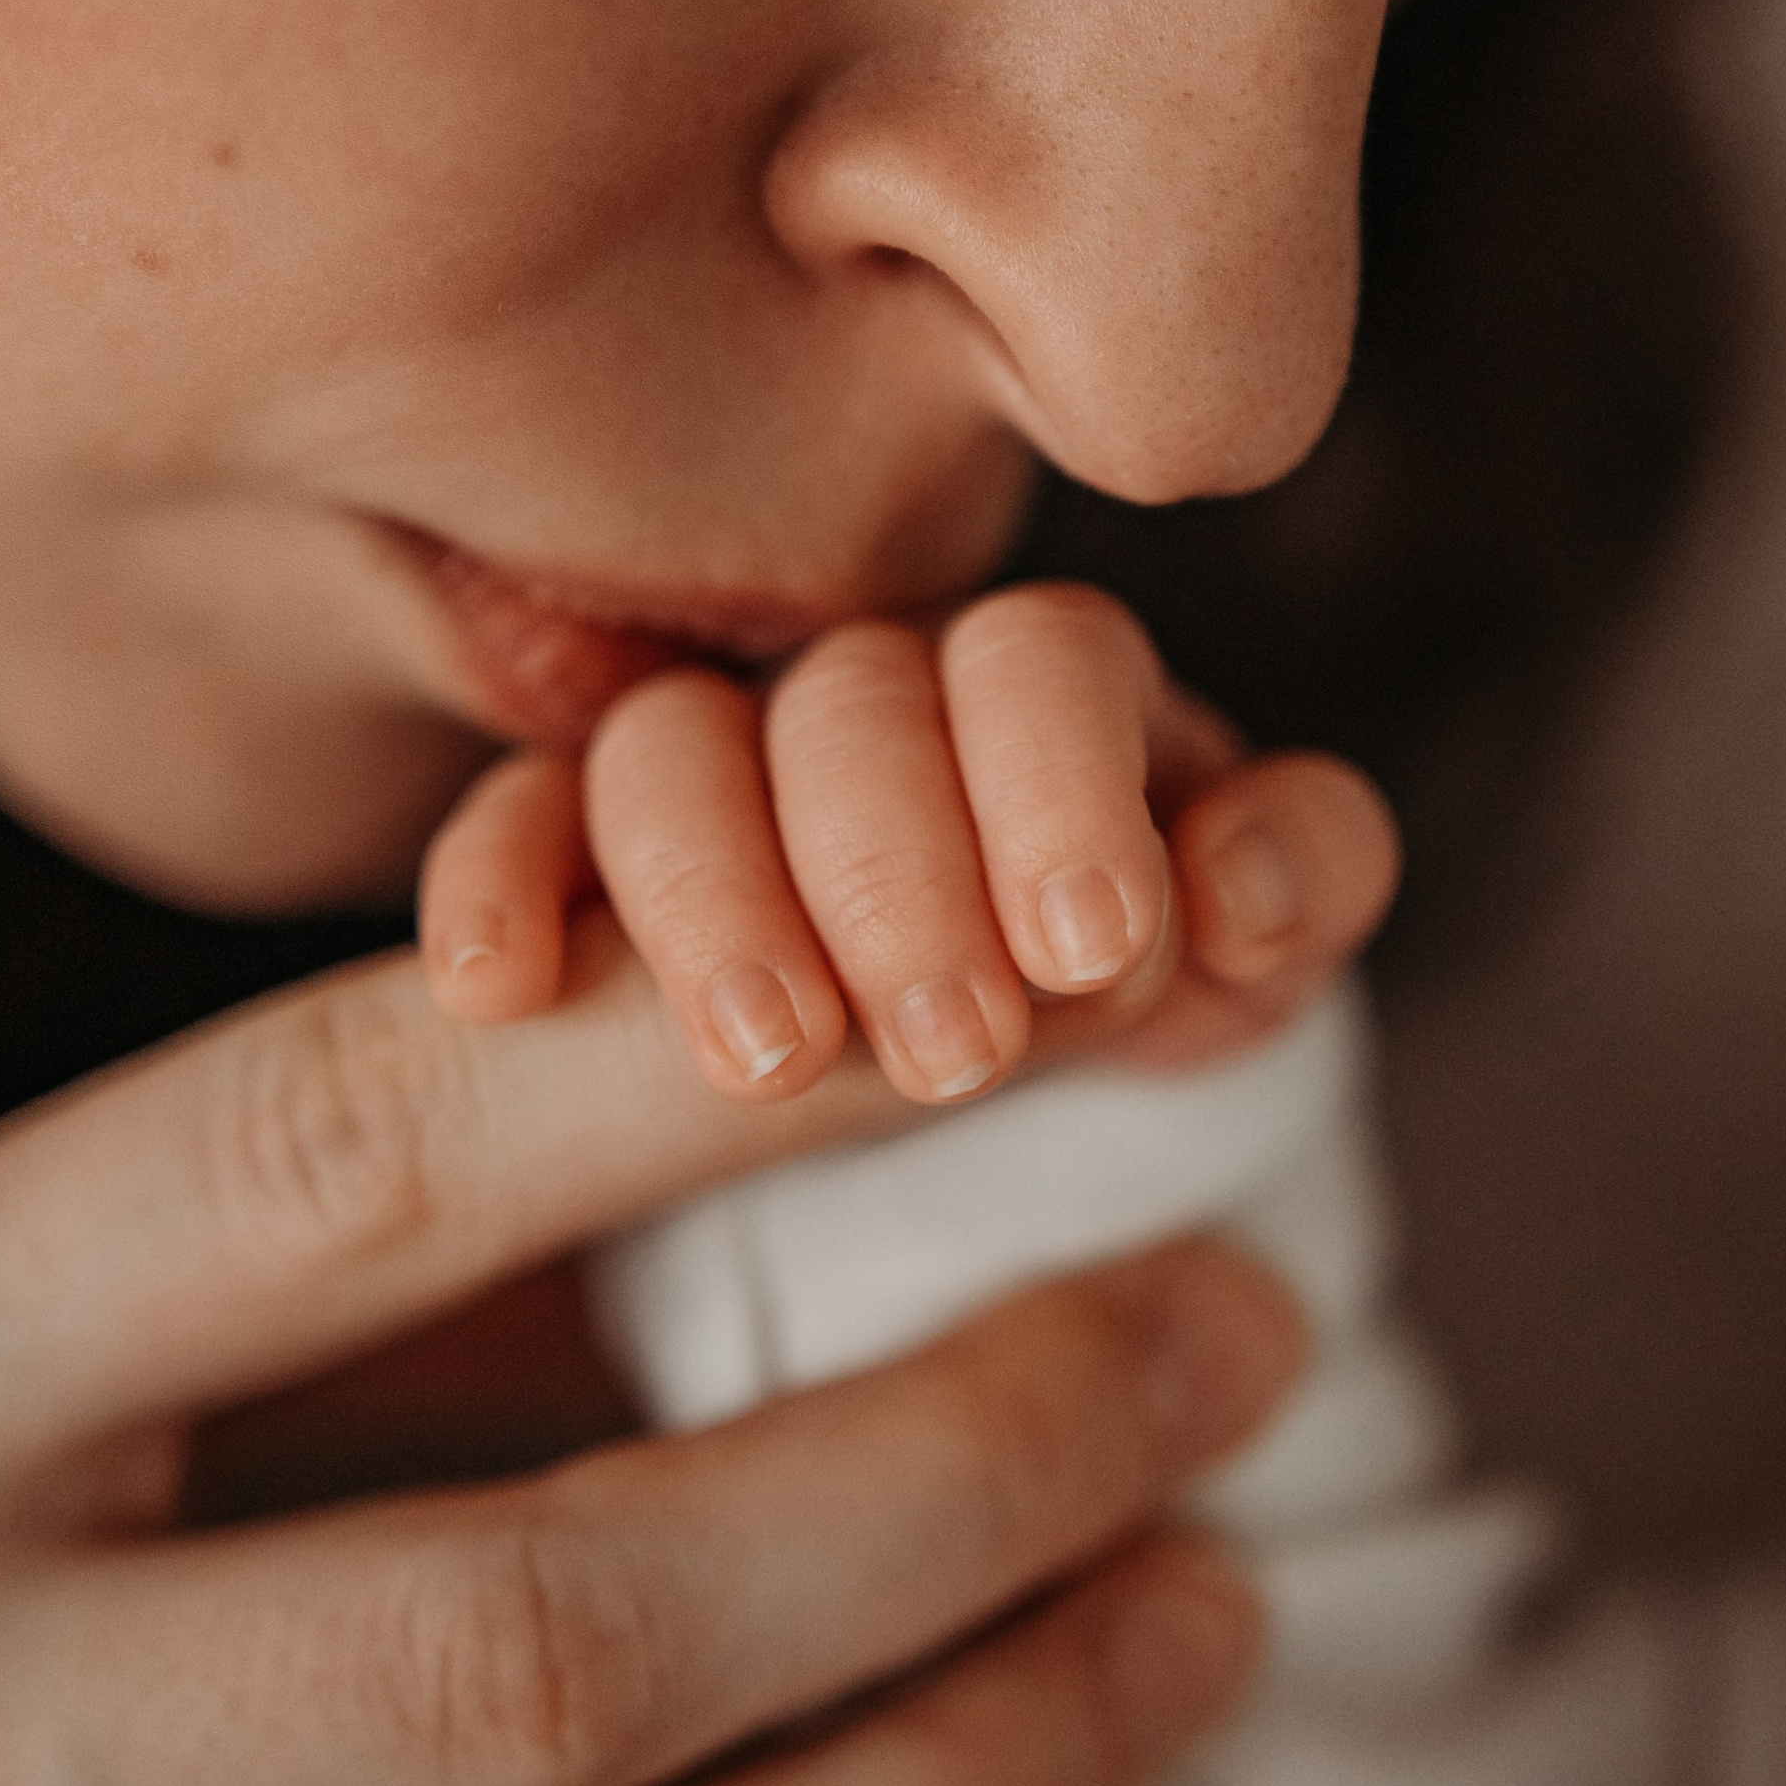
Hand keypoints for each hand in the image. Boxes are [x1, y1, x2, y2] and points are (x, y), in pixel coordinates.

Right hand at [419, 579, 1399, 1104]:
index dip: (1072, 784)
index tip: (1091, 947)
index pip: (1046, 662)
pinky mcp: (564, 858)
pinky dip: (503, 885)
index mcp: (1047, 692)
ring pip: (674, 749)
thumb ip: (1282, 894)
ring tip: (771, 1059)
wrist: (970, 1123)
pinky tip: (507, 986)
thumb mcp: (1233, 959)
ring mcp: (712, 768)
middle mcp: (876, 697)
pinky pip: (512, 827)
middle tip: (955, 1050)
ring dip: (719, 895)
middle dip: (906, 868)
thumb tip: (1234, 878)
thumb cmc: (1115, 1000)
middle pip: (859, 698)